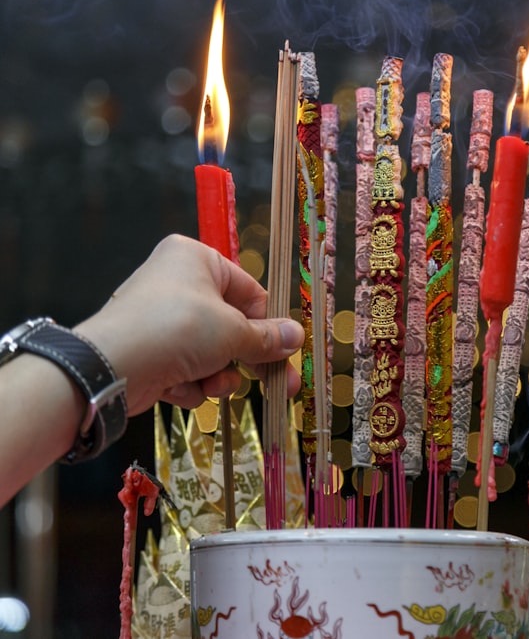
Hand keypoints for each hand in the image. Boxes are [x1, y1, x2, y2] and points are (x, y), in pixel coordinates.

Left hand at [74, 234, 303, 413]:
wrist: (112, 366)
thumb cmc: (178, 329)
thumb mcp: (234, 331)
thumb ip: (268, 337)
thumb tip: (297, 336)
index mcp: (196, 259)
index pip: (249, 291)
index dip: (269, 324)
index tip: (287, 351)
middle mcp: (176, 283)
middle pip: (231, 325)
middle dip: (247, 359)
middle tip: (281, 386)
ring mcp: (160, 318)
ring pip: (210, 352)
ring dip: (217, 375)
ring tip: (210, 385)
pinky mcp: (148, 351)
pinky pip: (185, 367)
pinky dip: (189, 383)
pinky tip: (180, 389)